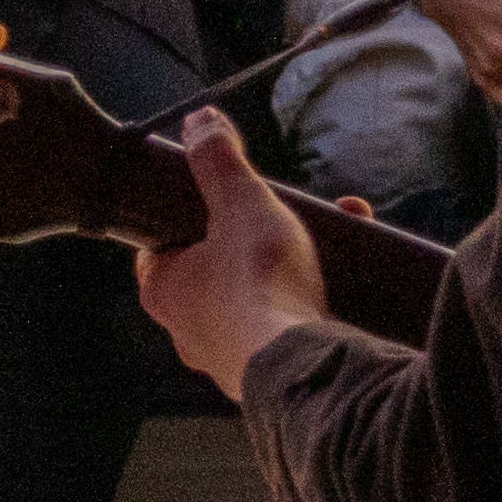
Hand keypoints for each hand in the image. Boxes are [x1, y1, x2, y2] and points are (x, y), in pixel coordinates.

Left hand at [130, 110, 334, 401]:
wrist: (302, 365)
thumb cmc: (258, 283)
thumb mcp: (239, 203)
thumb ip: (219, 162)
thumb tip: (199, 122)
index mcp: (163, 291)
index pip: (160, 248)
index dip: (186, 221)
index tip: (215, 203)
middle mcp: (188, 331)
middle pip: (215, 272)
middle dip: (256, 239)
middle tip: (284, 218)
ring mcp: (229, 359)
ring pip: (256, 301)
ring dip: (290, 270)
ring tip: (330, 240)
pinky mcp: (270, 379)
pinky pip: (286, 329)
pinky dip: (310, 304)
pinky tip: (341, 287)